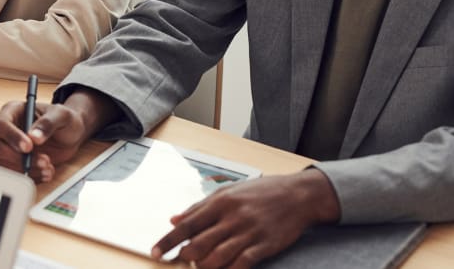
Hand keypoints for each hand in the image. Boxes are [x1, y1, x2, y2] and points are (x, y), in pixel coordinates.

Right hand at [0, 89, 117, 181]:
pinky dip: (31, 178)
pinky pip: (15, 175)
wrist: (71, 134)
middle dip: (21, 159)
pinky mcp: (15, 163)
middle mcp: (7, 130)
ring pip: (6, 164)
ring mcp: (10, 148)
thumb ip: (48, 123)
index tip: (29, 147)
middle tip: (44, 160)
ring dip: (27, 171)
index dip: (12, 137)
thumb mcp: (61, 115)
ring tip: (48, 167)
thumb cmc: (64, 119)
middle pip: (0, 148)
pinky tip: (47, 173)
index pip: (1, 125)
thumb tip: (34, 137)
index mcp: (13, 111)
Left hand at [152, 169, 340, 267]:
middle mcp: (232, 217)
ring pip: (217, 256)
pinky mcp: (264, 245)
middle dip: (185, 257)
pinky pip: (242, 263)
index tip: (155, 252)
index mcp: (220, 202)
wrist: (298, 195)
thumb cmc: (260, 192)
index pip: (187, 224)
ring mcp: (248, 232)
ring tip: (198, 268)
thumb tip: (174, 219)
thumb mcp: (228, 192)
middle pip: (199, 243)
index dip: (169, 240)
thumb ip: (199, 207)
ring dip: (204, 267)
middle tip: (180, 262)